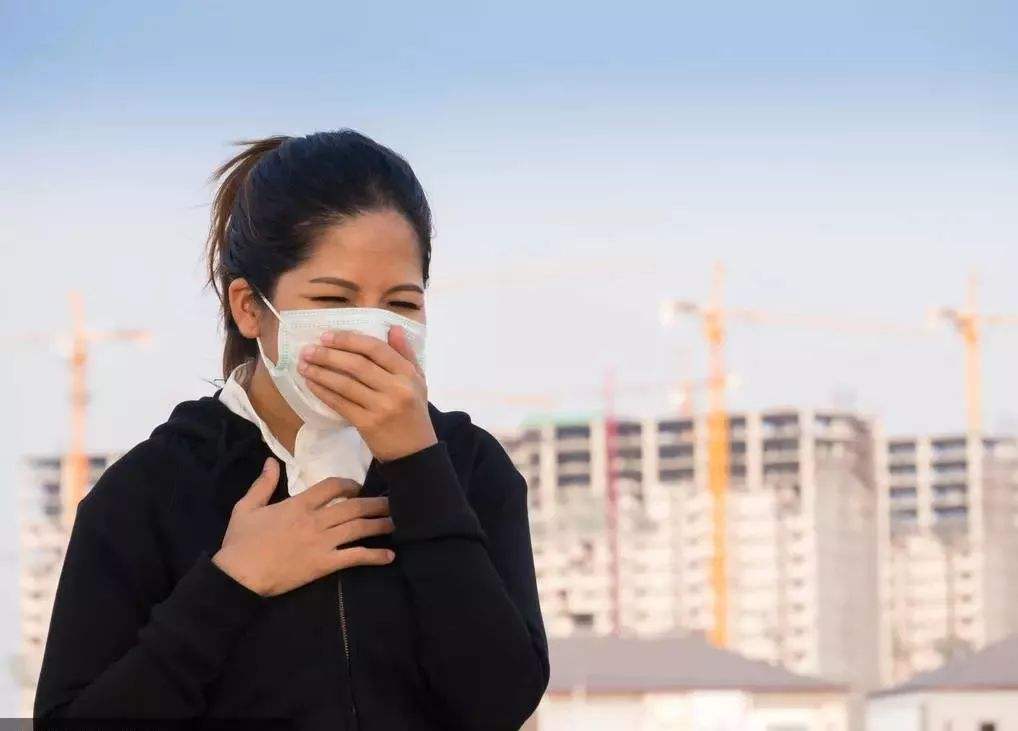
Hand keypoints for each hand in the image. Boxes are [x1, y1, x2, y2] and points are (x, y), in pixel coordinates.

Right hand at [212, 458, 395, 596]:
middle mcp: (315, 520)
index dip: (349, 485)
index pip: (333, 486)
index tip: (357, 489)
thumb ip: (262, 483)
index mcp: (298, 504)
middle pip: (354, 507)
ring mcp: (322, 543)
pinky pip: (355, 557)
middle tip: (392, 503)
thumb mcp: (246, 507)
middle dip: (375, 504)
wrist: (239, 576)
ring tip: (395, 522)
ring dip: (380, 524)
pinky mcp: (324, 564)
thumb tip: (270, 461)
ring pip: (358, 528)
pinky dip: (374, 556)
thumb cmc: (241, 542)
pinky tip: (389, 556)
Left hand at [296, 324, 437, 461]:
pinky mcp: (367, 424)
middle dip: (328, 355)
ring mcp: (381, 407)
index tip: (327, 336)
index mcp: (408, 373)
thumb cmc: (414, 412)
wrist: (415, 452)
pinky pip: (340, 403)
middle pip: (357, 364)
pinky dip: (323, 392)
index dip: (348, 340)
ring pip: (345, 384)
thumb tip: (393, 328)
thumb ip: (406, 354)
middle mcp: (396, 388)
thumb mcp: (418, 381)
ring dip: (320, 372)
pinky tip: (311, 383)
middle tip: (308, 349)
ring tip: (304, 364)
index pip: (375, 349)